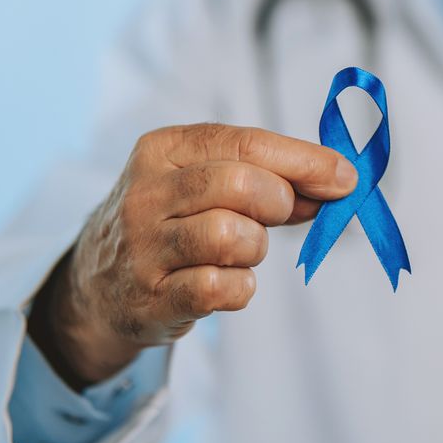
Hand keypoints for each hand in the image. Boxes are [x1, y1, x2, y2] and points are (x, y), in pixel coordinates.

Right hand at [28, 124, 356, 388]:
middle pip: (239, 184)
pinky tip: (227, 283)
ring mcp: (143, 248)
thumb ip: (268, 177)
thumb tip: (338, 182)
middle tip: (278, 215)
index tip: (345, 177)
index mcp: (162, 150)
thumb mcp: (204, 181)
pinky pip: (220, 288)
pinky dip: (240, 287)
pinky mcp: (149, 299)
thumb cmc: (172, 221)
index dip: (303, 160)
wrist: (98, 285)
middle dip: (278, 202)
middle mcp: (145, 194)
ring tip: (240, 250)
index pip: (244, 143)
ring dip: (255, 248)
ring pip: (231, 236)